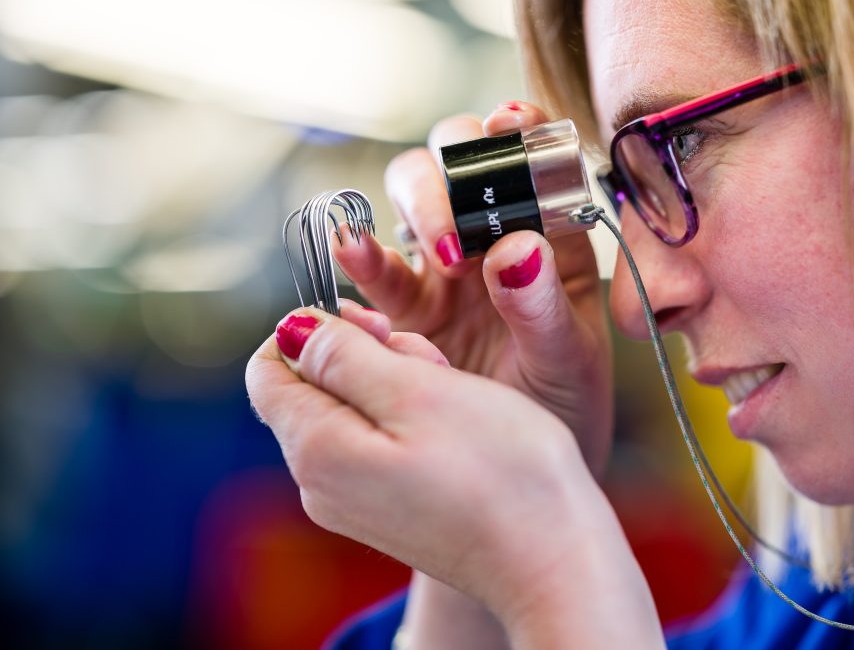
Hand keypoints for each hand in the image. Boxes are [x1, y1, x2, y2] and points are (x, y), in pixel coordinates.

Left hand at [246, 309, 664, 648]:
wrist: (553, 559)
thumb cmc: (500, 470)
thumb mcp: (418, 390)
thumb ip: (343, 356)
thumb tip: (291, 331)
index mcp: (315, 449)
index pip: (268, 366)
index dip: (314, 329)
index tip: (376, 325)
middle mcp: (319, 484)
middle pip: (312, 387)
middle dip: (364, 356)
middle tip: (429, 361)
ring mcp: (353, 504)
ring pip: (351, 412)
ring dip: (395, 385)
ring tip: (452, 394)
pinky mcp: (388, 513)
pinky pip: (377, 445)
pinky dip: (408, 420)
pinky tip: (456, 426)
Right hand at [332, 102, 611, 473]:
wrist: (522, 475)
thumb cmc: (564, 407)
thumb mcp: (570, 361)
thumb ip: (544, 307)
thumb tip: (517, 247)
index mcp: (550, 236)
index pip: (530, 158)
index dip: (517, 128)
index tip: (509, 124)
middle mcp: (493, 236)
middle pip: (458, 160)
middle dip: (456, 169)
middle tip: (468, 218)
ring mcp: (444, 267)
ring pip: (412, 196)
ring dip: (417, 205)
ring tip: (436, 251)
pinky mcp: (404, 307)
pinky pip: (374, 270)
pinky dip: (359, 254)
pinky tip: (351, 251)